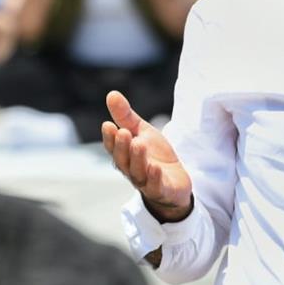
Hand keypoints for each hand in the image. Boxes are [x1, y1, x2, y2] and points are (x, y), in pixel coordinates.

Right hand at [101, 91, 192, 222]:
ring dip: (137, 158)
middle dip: (121, 146)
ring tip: (138, 143)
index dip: (109, 138)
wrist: (175, 180)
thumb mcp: (142, 132)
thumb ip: (126, 117)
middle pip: (122, 160)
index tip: (108, 124)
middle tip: (123, 132)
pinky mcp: (162, 190)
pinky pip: (156, 186)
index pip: (112, 147)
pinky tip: (155, 168)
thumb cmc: (154, 155)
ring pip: (138, 172)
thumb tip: (112, 94)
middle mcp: (131, 170)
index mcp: (124, 155)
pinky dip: (154, 178)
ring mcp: (146, 182)